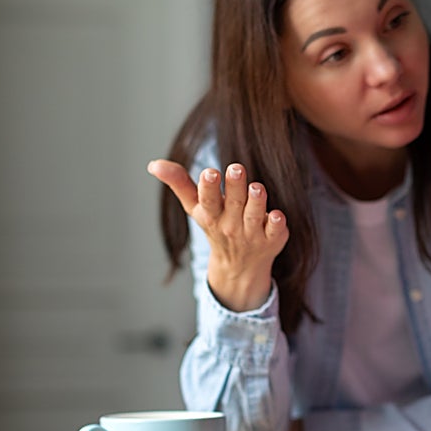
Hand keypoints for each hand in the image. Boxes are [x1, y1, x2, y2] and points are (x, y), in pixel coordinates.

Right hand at [148, 159, 288, 311]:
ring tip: (256, 188)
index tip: (209, 172)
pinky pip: (275, 230)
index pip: (207, 199)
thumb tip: (153, 164)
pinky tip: (276, 215)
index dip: (208, 186)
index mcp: (211, 214)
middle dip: (235, 186)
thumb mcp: (195, 207)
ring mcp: (252, 233)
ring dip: (256, 202)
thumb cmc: (216, 225)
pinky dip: (276, 224)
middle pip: (234, 203)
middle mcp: (231, 224)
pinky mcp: (273, 238)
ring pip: (254, 215)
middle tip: (237, 168)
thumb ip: (179, 183)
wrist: (239, 266)